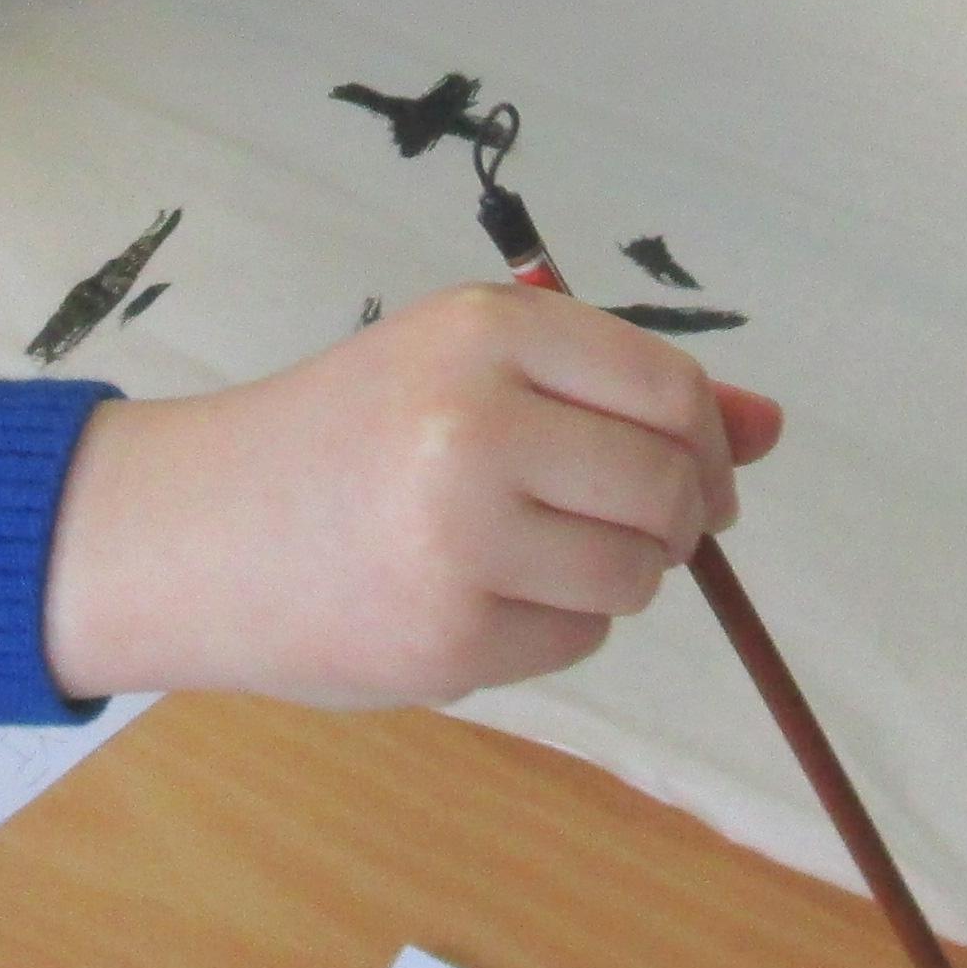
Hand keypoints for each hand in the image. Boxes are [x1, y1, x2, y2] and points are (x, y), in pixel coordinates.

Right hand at [37, 285, 784, 703]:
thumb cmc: (343, 437)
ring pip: (637, 571)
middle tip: (613, 523)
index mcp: (485, 330)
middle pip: (669, 486)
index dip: (710, 444)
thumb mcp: (468, 370)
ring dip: (616, 576)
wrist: (193, 529)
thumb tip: (773, 428)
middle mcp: (477, 421)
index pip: (672, 390)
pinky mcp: (451, 633)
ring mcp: (463, 534)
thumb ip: (621, 389)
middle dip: (671, 518)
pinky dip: (555, 626)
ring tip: (532, 556)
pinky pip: (579, 637)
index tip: (697, 473)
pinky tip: (479, 598)